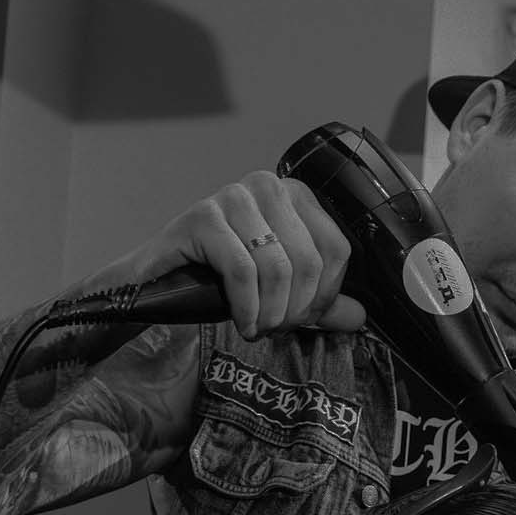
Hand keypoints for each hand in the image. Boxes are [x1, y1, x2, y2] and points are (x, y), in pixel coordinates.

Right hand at [109, 172, 366, 338]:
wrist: (156, 281)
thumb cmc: (218, 280)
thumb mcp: (278, 290)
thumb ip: (319, 301)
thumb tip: (359, 316)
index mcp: (295, 195)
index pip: (336, 250)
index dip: (323, 295)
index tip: (300, 319)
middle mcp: (267, 185)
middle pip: (309, 261)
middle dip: (294, 309)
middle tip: (274, 329)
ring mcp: (233, 197)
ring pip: (277, 268)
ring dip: (269, 312)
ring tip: (256, 327)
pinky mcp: (202, 216)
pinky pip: (242, 271)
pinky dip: (247, 307)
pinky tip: (242, 322)